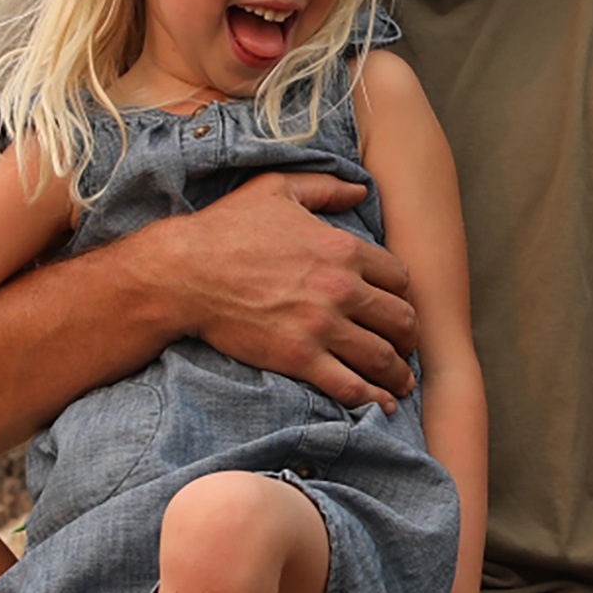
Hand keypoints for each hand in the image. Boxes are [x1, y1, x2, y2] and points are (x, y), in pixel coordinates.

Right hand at [152, 171, 419, 406]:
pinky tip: (381, 405)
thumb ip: (324, 187)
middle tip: (405, 346)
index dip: (403, 294)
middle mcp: (342, 288)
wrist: (183, 272)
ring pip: (383, 356)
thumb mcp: (276, 190)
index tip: (397, 305)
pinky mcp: (299, 358)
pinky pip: (351, 385)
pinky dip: (373, 399)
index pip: (400, 277)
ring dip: (398, 372)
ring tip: (401, 381)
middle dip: (408, 336)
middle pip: (402, 319)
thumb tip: (360, 190)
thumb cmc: (226, 229)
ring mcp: (322, 326)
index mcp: (343, 248)